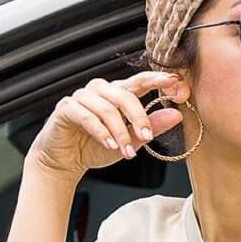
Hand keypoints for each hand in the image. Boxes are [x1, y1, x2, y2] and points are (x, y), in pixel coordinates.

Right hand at [28, 70, 183, 177]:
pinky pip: (88, 117)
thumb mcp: (129, 140)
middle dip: (139, 118)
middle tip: (147, 137)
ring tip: (126, 152)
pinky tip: (110, 145)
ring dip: (120, 132)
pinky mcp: (67, 109)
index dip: (156, 79)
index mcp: (116, 94)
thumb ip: (150, 127)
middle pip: (124, 95)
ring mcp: (81, 98)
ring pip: (107, 108)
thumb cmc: (94, 147)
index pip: (139, 81)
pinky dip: (102, 132)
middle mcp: (99, 90)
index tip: (175, 81)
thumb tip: (176, 115)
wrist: (64, 162)